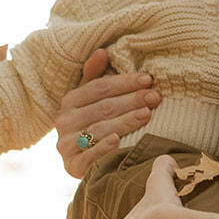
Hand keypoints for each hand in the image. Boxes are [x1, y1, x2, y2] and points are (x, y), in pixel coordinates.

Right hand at [55, 48, 160, 178]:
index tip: (148, 79)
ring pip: (99, 129)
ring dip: (125, 121)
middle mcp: (63, 121)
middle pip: (103, 108)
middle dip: (131, 100)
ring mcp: (66, 145)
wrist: (79, 161)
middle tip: (154, 96)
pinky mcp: (71, 167)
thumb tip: (102, 51)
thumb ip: (94, 75)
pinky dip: (103, 148)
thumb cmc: (90, 122)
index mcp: (69, 101)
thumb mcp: (90, 97)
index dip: (125, 82)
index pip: (100, 88)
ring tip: (147, 114)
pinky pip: (88, 156)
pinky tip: (119, 140)